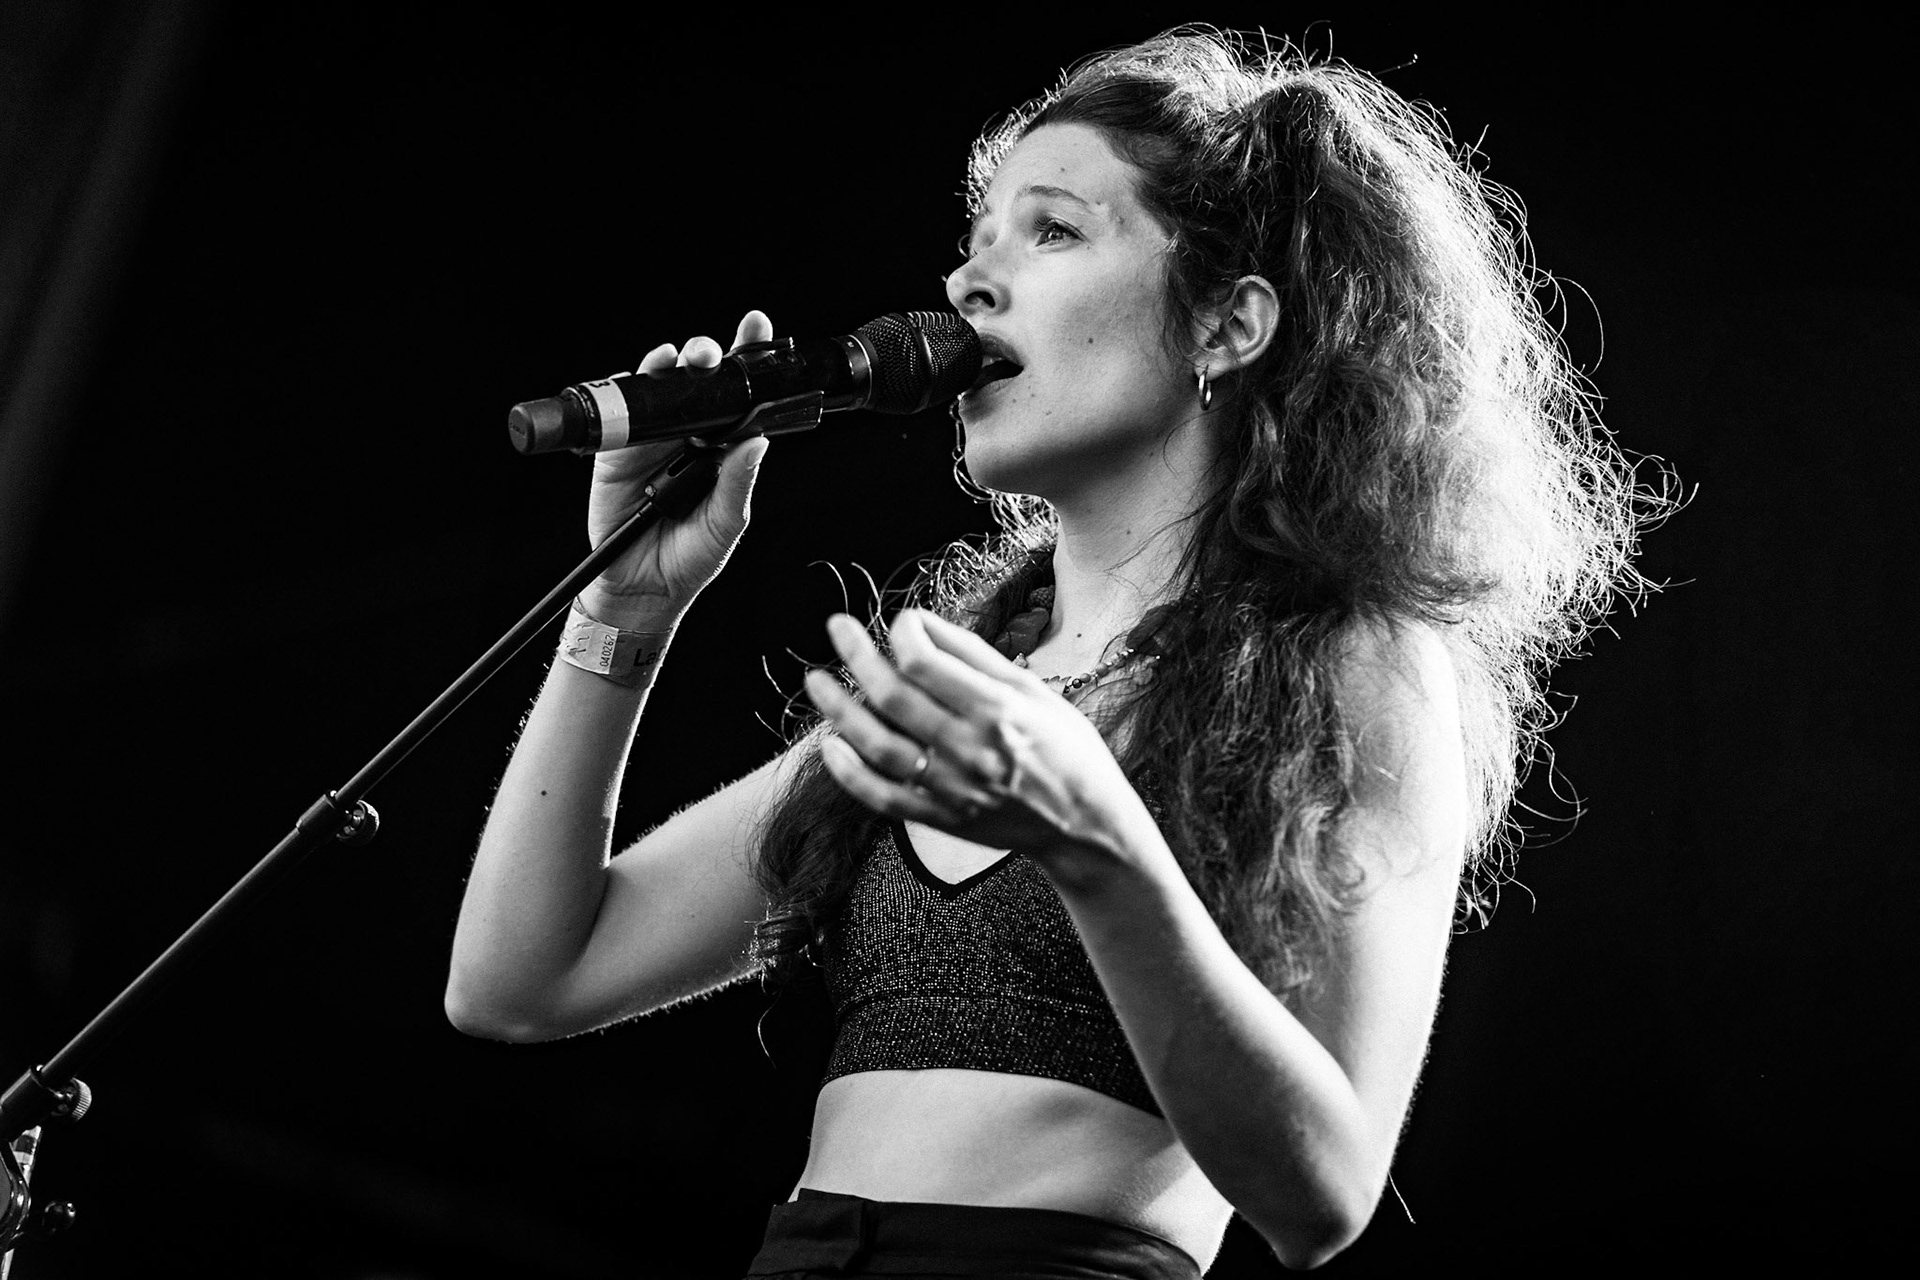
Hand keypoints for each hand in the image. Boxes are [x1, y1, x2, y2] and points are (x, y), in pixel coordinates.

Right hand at [581, 311, 773, 628]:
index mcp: (721, 447)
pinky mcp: (618, 450)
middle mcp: (688, 435)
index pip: (738, 396)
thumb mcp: (726, 522)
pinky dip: (631, 389)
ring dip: (670, 365)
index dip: (747, 360)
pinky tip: (645, 376)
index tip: (757, 329)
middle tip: (713, 353)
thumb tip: (758, 442)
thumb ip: (738, 482)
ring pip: (661, 387)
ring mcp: (653, 439)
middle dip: (707, 355)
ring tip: (684, 360)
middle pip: (698, 381)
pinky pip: (622, 411)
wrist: (642, 588)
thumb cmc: (690, 557)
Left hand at [804, 609, 1158, 870]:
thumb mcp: (1034, 690)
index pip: (924, 661)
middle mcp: (971, 749)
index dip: (901, 632)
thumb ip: (974, 656)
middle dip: (857, 656)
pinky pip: (882, 797)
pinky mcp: (942, 818)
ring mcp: (953, 788)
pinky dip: (850, 772)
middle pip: (892, 697)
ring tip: (816, 681)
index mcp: (998, 709)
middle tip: (836, 628)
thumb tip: (920, 623)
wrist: (1085, 824)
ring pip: (878, 746)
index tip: (900, 622)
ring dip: (839, 710)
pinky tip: (830, 744)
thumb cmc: (1065, 747)